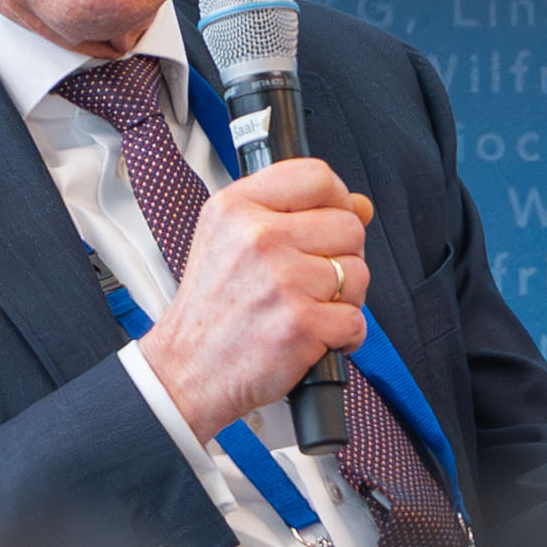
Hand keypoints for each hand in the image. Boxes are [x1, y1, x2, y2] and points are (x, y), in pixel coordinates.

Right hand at [143, 156, 375, 432]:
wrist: (186, 370)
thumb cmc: (212, 309)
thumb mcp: (231, 241)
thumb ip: (294, 214)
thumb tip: (360, 204)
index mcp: (235, 208)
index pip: (317, 176)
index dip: (337, 200)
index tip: (331, 221)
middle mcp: (257, 237)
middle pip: (349, 226)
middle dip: (343, 256)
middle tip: (312, 280)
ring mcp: (280, 280)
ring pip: (358, 274)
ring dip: (344, 298)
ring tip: (308, 309)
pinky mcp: (300, 323)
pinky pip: (356, 319)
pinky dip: (344, 336)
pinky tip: (313, 336)